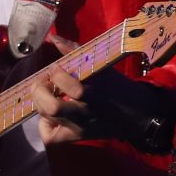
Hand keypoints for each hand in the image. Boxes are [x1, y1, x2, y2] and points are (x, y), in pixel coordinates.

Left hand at [27, 40, 175, 150]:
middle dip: (39, 91)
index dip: (56, 74)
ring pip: (47, 118)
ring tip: (46, 94)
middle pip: (52, 107)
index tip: (56, 68)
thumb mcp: (102, 67)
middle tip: (42, 82)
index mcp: (96, 92)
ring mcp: (80, 128)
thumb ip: (75, 50)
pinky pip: (51, 138)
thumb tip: (53, 37)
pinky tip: (50, 115)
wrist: (136, 115)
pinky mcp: (76, 138)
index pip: (72, 87)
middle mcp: (86, 112)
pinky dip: (44, 126)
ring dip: (40, 102)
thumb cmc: (116, 87)